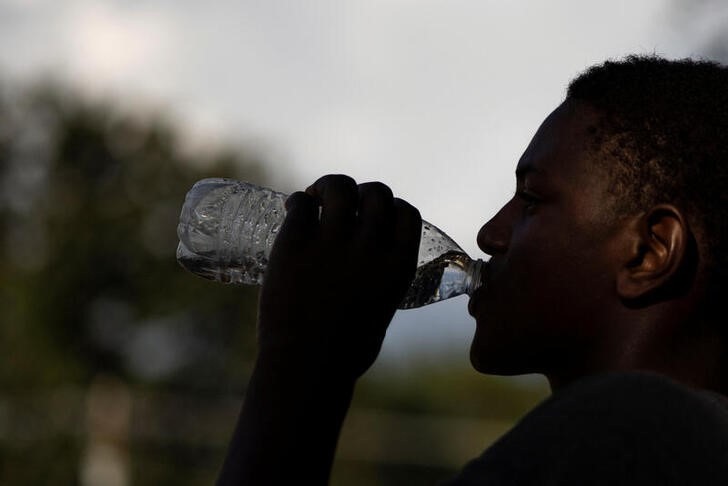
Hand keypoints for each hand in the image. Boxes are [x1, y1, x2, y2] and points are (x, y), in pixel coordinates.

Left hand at [257, 174, 421, 378]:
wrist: (306, 368)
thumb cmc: (343, 353)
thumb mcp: (379, 313)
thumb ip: (377, 283)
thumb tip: (362, 269)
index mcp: (398, 267)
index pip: (406, 213)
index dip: (391, 207)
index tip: (375, 214)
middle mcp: (370, 248)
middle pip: (375, 192)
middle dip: (360, 192)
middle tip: (341, 204)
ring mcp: (332, 243)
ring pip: (338, 187)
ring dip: (328, 187)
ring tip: (316, 198)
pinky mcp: (296, 244)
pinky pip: (301, 203)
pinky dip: (298, 202)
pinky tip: (294, 210)